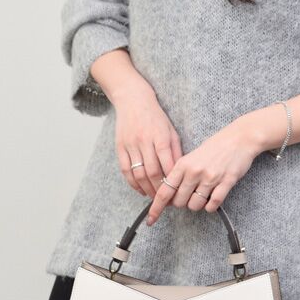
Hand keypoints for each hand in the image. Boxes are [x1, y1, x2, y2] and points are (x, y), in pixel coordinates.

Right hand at [112, 83, 182, 197]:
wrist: (132, 99)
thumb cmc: (156, 117)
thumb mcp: (171, 130)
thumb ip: (175, 151)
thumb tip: (180, 173)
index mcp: (160, 136)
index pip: (167, 165)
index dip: (172, 182)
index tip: (177, 192)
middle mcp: (145, 141)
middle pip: (152, 172)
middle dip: (160, 189)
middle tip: (166, 200)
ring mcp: (131, 144)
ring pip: (138, 174)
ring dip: (146, 189)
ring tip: (154, 197)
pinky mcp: (120, 147)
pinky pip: (126, 170)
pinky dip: (133, 183)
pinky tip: (140, 190)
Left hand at [146, 115, 262, 224]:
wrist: (239, 138)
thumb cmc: (215, 147)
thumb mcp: (192, 157)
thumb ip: (180, 174)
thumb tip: (170, 196)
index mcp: (183, 164)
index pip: (164, 191)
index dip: (156, 208)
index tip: (151, 219)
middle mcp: (194, 171)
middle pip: (179, 202)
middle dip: (182, 204)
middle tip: (189, 196)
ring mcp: (210, 177)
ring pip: (195, 205)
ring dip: (197, 205)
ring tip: (202, 195)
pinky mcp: (226, 182)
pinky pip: (213, 204)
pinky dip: (210, 206)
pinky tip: (212, 200)